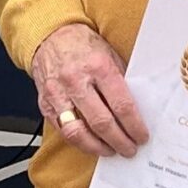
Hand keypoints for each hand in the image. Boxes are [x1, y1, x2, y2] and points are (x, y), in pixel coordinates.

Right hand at [33, 23, 147, 157]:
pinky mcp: (45, 104)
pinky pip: (62, 130)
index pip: (121, 105)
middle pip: (102, 123)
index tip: (141, 136)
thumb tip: (138, 110)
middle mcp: (76, 81)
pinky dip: (79, 141)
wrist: (50, 37)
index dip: (134, 126)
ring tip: (110, 150)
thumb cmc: (83, 46)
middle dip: (119, 141)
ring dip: (97, 147)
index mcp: (98, 67)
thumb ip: (121, 82)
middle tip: (129, 148)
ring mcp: (57, 94)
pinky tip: (90, 143)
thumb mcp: (110, 55)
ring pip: (78, 132)